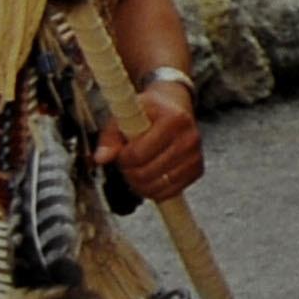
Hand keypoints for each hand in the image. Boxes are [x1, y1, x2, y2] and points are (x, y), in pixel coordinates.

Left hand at [95, 86, 203, 202]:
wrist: (175, 107)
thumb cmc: (149, 111)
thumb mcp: (126, 115)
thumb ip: (110, 137)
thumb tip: (101, 158)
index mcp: (174, 120)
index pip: (139, 154)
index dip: (122, 158)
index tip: (120, 153)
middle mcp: (189, 138)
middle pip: (147, 173)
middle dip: (129, 172)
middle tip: (126, 163)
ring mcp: (195, 156)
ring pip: (158, 186)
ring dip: (140, 183)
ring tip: (136, 170)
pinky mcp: (197, 170)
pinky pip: (170, 192)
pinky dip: (155, 191)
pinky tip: (149, 178)